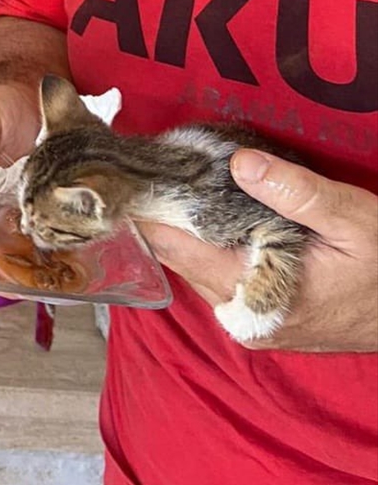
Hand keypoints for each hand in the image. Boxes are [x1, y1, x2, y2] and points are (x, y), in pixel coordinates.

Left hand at [140, 150, 377, 351]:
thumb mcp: (352, 218)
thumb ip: (296, 192)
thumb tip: (239, 163)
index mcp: (257, 293)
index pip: (178, 247)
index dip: (151, 208)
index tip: (132, 172)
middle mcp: (241, 316)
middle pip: (179, 257)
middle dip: (163, 212)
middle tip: (151, 164)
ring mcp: (248, 321)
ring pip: (195, 267)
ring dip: (183, 228)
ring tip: (171, 181)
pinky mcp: (258, 319)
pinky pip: (215, 276)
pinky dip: (206, 244)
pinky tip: (206, 213)